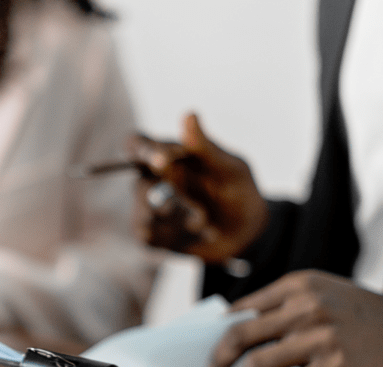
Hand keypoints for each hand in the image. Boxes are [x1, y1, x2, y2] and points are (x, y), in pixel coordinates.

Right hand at [130, 113, 268, 263]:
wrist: (246, 234)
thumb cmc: (239, 193)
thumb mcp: (230, 169)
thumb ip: (205, 148)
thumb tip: (189, 114)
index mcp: (168, 155)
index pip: (136, 144)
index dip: (140, 149)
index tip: (160, 161)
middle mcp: (152, 179)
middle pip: (139, 185)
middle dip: (172, 199)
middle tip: (200, 212)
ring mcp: (149, 208)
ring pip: (146, 213)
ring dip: (180, 220)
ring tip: (205, 223)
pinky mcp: (151, 234)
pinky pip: (149, 236)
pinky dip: (177, 236)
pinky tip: (198, 235)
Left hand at [210, 270, 382, 366]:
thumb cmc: (366, 317)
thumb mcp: (326, 292)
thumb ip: (287, 305)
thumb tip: (239, 326)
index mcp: (299, 285)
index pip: (243, 309)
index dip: (221, 331)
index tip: (214, 345)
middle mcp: (305, 307)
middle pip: (241, 334)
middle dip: (220, 356)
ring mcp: (319, 338)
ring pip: (258, 362)